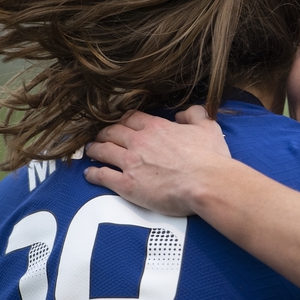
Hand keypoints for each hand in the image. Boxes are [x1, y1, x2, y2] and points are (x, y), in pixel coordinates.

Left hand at [84, 105, 231, 215]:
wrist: (207, 183)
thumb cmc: (210, 158)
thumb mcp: (208, 127)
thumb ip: (194, 115)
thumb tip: (184, 114)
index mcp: (157, 127)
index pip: (131, 118)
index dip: (122, 119)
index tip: (118, 122)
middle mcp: (140, 142)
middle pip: (112, 132)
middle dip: (104, 133)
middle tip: (99, 136)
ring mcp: (131, 163)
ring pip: (103, 151)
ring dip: (94, 149)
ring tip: (90, 150)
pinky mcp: (127, 185)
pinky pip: (103, 176)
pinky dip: (93, 174)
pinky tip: (89, 174)